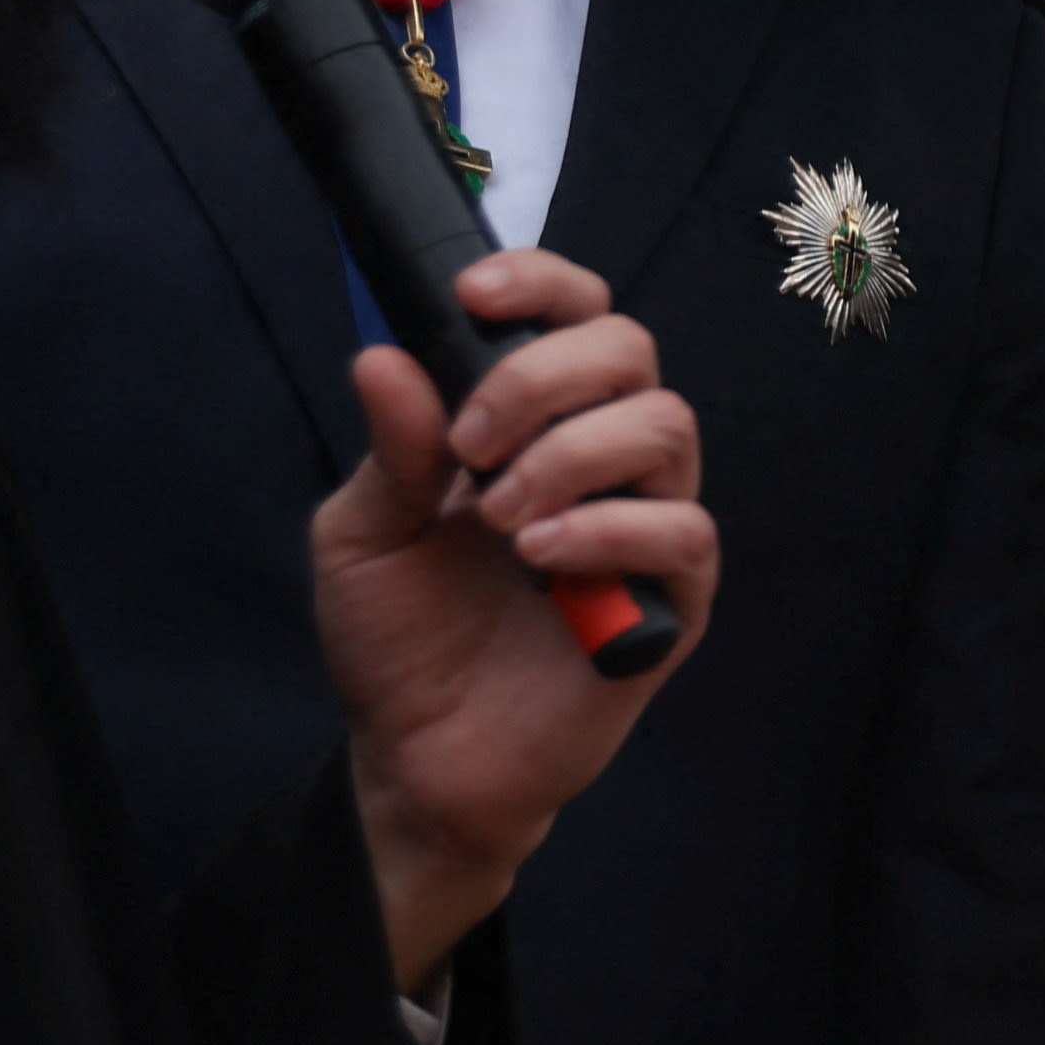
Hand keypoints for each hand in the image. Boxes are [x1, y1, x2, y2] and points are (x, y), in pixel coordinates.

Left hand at [313, 245, 716, 993]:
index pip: (573, 315)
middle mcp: (600, 460)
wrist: (418, 760)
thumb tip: (388, 356)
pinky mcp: (674, 601)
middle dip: (544, 376)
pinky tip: (541, 560)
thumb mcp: (364, 532)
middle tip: (471, 445)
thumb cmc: (398, 640)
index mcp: (531, 425)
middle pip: (629, 351)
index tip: (472, 298)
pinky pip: (681, 531)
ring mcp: (644, 528)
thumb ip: (392, 447)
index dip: (539, 284)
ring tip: (498, 520)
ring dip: (573, 455)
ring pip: (666, 427)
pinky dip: (608, 532)